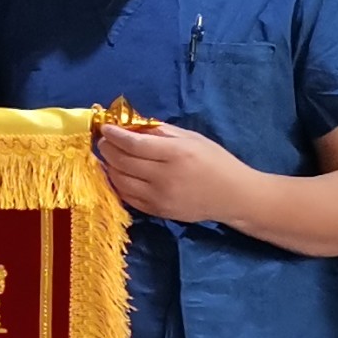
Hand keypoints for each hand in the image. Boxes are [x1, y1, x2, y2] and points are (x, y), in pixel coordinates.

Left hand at [91, 118, 252, 224]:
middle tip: (104, 141)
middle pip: (123, 162)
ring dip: (109, 167)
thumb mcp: (192, 138)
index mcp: (175, 154)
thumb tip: (133, 126)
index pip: (134, 144)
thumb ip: (162, 132)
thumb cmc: (215, 161)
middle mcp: (164, 177)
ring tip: (108, 157)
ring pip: (121, 181)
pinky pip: (128, 197)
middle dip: (108, 149)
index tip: (106, 128)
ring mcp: (159, 197)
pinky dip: (118, 184)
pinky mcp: (158, 211)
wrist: (233, 196)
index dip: (115, 135)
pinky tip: (117, 174)